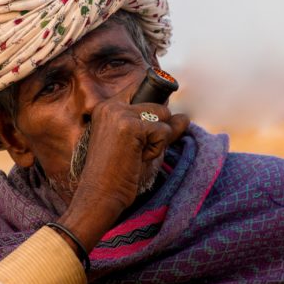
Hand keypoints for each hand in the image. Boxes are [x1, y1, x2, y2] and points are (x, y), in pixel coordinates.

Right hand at [58, 82, 188, 252]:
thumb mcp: (136, 143)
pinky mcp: (131, 126)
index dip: (156, 106)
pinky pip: (163, 132)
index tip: (158, 119)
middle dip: (159, 128)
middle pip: (158, 105)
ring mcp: (120, 114)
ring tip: (137, 154)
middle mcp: (111, 106)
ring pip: (163, 117)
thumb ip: (158, 126)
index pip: (141, 89)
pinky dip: (157, 149)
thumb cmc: (116, 172)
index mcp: (107, 107)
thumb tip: (184, 117)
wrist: (99, 194)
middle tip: (139, 150)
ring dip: (158, 140)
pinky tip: (138, 158)